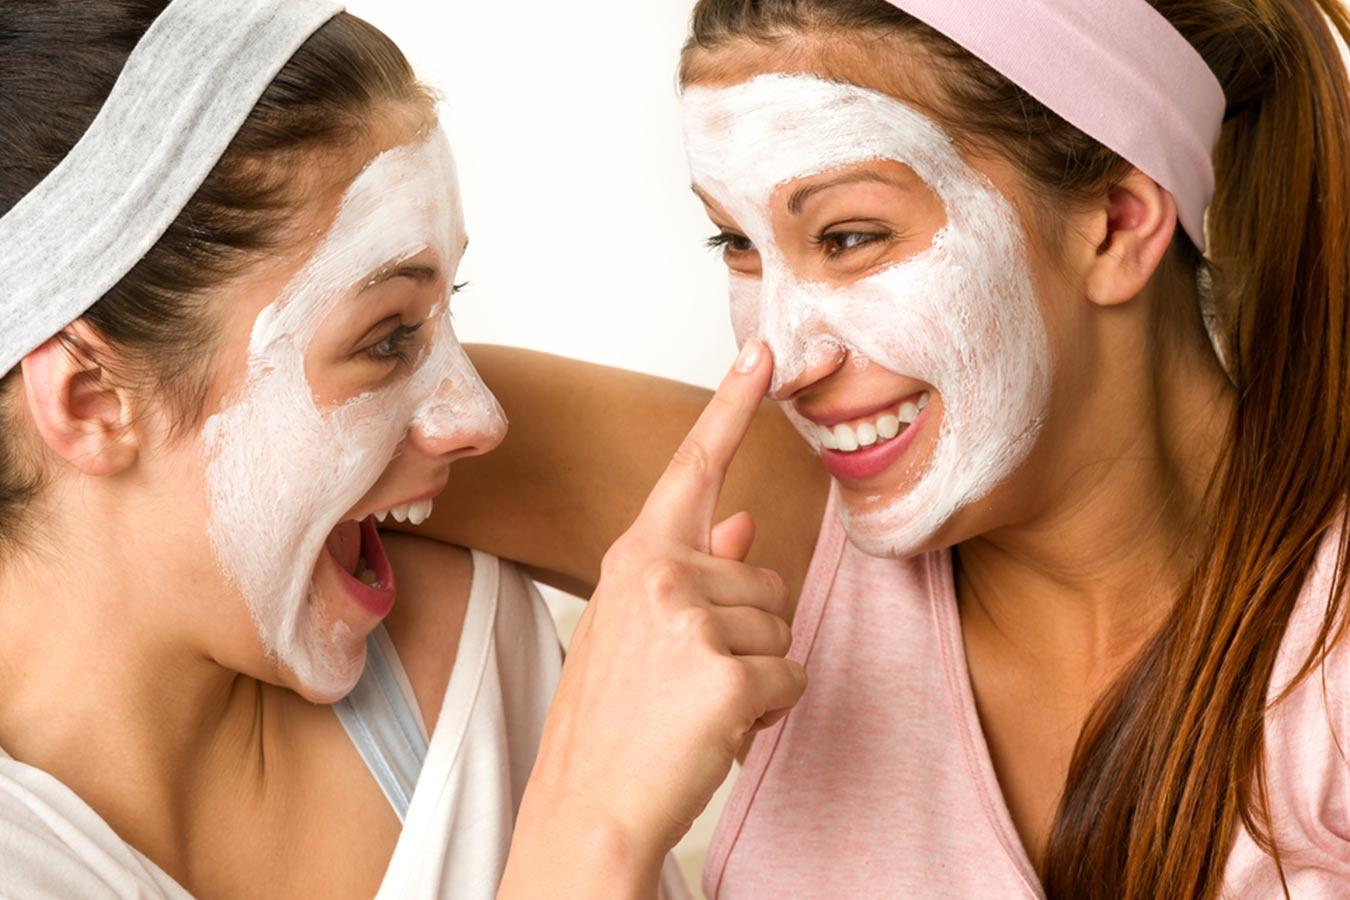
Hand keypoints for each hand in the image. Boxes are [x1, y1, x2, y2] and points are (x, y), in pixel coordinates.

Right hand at [502, 340, 804, 895]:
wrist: (586, 806)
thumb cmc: (609, 722)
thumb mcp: (637, 630)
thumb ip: (695, 569)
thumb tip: (747, 523)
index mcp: (636, 556)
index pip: (694, 466)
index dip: (732, 404)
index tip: (764, 352)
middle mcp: (660, 572)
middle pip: (769, 577)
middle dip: (750, 632)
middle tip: (690, 679)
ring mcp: (691, 618)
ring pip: (783, 628)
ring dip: (758, 673)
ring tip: (696, 704)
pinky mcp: (725, 671)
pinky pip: (792, 678)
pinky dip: (770, 712)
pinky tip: (719, 729)